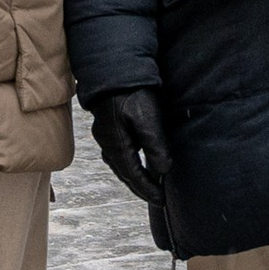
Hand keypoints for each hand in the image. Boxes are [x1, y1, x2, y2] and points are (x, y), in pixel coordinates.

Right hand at [88, 87, 171, 205]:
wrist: (115, 69)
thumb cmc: (132, 92)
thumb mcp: (147, 118)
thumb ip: (155, 146)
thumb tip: (162, 171)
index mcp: (117, 146)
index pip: (133, 176)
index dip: (148, 190)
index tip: (161, 200)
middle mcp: (108, 144)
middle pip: (124, 174)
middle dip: (140, 187)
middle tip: (155, 198)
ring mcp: (106, 136)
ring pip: (120, 164)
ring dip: (134, 177)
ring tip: (148, 185)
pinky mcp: (109, 127)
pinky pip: (118, 154)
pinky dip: (129, 163)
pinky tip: (136, 162)